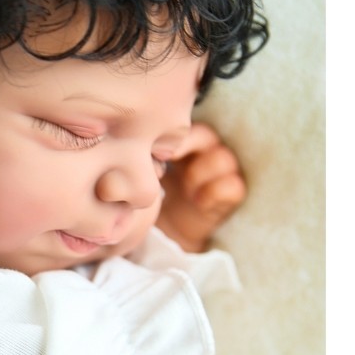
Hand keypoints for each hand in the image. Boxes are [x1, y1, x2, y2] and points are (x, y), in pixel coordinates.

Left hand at [155, 123, 246, 252]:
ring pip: (222, 159)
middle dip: (188, 145)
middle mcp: (206, 152)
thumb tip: (121, 150)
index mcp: (185, 143)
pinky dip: (214, 192)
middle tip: (170, 158)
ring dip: (200, 173)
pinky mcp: (232, 193)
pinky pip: (233, 185)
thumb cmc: (158, 194)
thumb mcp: (148, 176)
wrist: (174, 228)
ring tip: (186, 188)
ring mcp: (222, 171)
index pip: (185, 126)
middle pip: (207, 135)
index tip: (155, 149)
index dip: (173, 135)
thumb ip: (143, 161)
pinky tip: (198, 201)